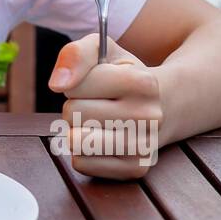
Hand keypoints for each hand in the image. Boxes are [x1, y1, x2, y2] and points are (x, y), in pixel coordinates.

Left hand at [47, 34, 163, 179]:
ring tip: (98, 121)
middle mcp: (149, 116)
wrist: (162, 104)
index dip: (75, 83)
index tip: (94, 83)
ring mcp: (144, 146)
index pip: (73, 87)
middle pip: (72, 113)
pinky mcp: (135, 169)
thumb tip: (57, 84)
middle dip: (75, 106)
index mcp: (143, 83)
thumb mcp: (104, 50)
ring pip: (75, 141)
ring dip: (76, 130)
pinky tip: (102, 140)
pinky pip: (81, 163)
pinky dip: (82, 152)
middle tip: (97, 103)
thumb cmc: (123, 75)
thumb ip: (77, 54)